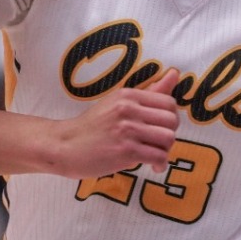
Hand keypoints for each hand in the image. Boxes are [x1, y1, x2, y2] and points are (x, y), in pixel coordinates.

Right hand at [49, 69, 182, 178]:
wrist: (64, 146)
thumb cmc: (93, 127)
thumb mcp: (117, 102)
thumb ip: (149, 92)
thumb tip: (175, 73)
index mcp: (128, 95)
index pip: (169, 102)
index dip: (170, 118)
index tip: (160, 129)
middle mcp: (128, 109)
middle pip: (172, 121)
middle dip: (170, 134)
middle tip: (158, 144)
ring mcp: (127, 130)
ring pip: (168, 138)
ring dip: (165, 150)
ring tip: (155, 155)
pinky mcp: (125, 151)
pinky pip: (158, 156)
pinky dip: (160, 164)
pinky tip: (153, 166)